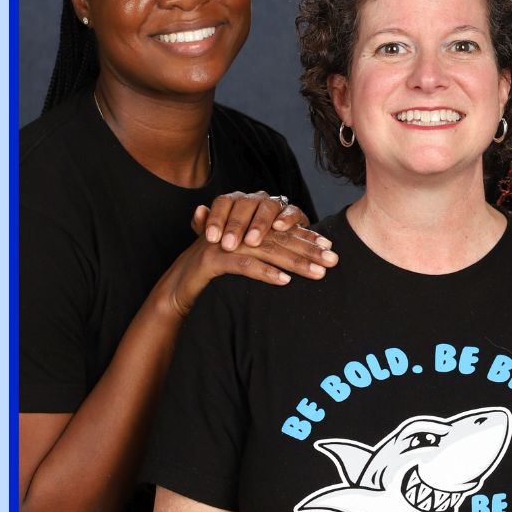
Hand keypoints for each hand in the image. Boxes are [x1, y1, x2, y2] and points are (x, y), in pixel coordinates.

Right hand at [165, 207, 338, 315]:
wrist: (178, 286)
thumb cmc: (215, 273)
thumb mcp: (243, 259)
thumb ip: (266, 252)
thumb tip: (300, 258)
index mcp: (245, 225)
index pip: (281, 229)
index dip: (305, 236)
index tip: (330, 247)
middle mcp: (236, 228)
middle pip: (278, 237)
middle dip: (308, 250)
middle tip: (333, 260)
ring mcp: (223, 242)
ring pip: (265, 249)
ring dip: (294, 262)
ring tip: (318, 273)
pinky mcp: (211, 260)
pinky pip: (243, 264)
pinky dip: (264, 272)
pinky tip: (284, 281)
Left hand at [194, 190, 298, 250]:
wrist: (271, 244)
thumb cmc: (240, 242)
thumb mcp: (220, 237)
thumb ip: (204, 226)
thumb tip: (198, 211)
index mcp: (234, 202)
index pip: (223, 202)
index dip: (216, 219)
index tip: (211, 239)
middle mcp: (254, 199)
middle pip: (244, 204)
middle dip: (235, 225)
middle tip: (229, 245)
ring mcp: (274, 204)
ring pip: (267, 207)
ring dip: (259, 224)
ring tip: (251, 242)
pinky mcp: (293, 213)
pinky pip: (292, 210)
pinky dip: (286, 218)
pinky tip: (279, 228)